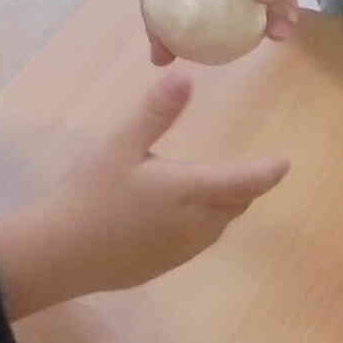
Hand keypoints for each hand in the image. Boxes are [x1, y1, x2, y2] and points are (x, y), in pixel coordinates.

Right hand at [0, 72, 288, 317]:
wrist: (60, 254)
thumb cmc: (90, 194)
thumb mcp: (118, 145)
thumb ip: (154, 113)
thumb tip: (185, 76)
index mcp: (190, 191)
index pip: (245, 182)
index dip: (267, 172)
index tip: (283, 163)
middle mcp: (195, 224)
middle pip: (235, 205)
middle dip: (243, 187)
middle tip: (244, 171)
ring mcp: (180, 250)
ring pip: (216, 226)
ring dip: (221, 207)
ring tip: (208, 189)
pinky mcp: (163, 266)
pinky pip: (195, 242)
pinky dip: (198, 224)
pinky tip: (172, 216)